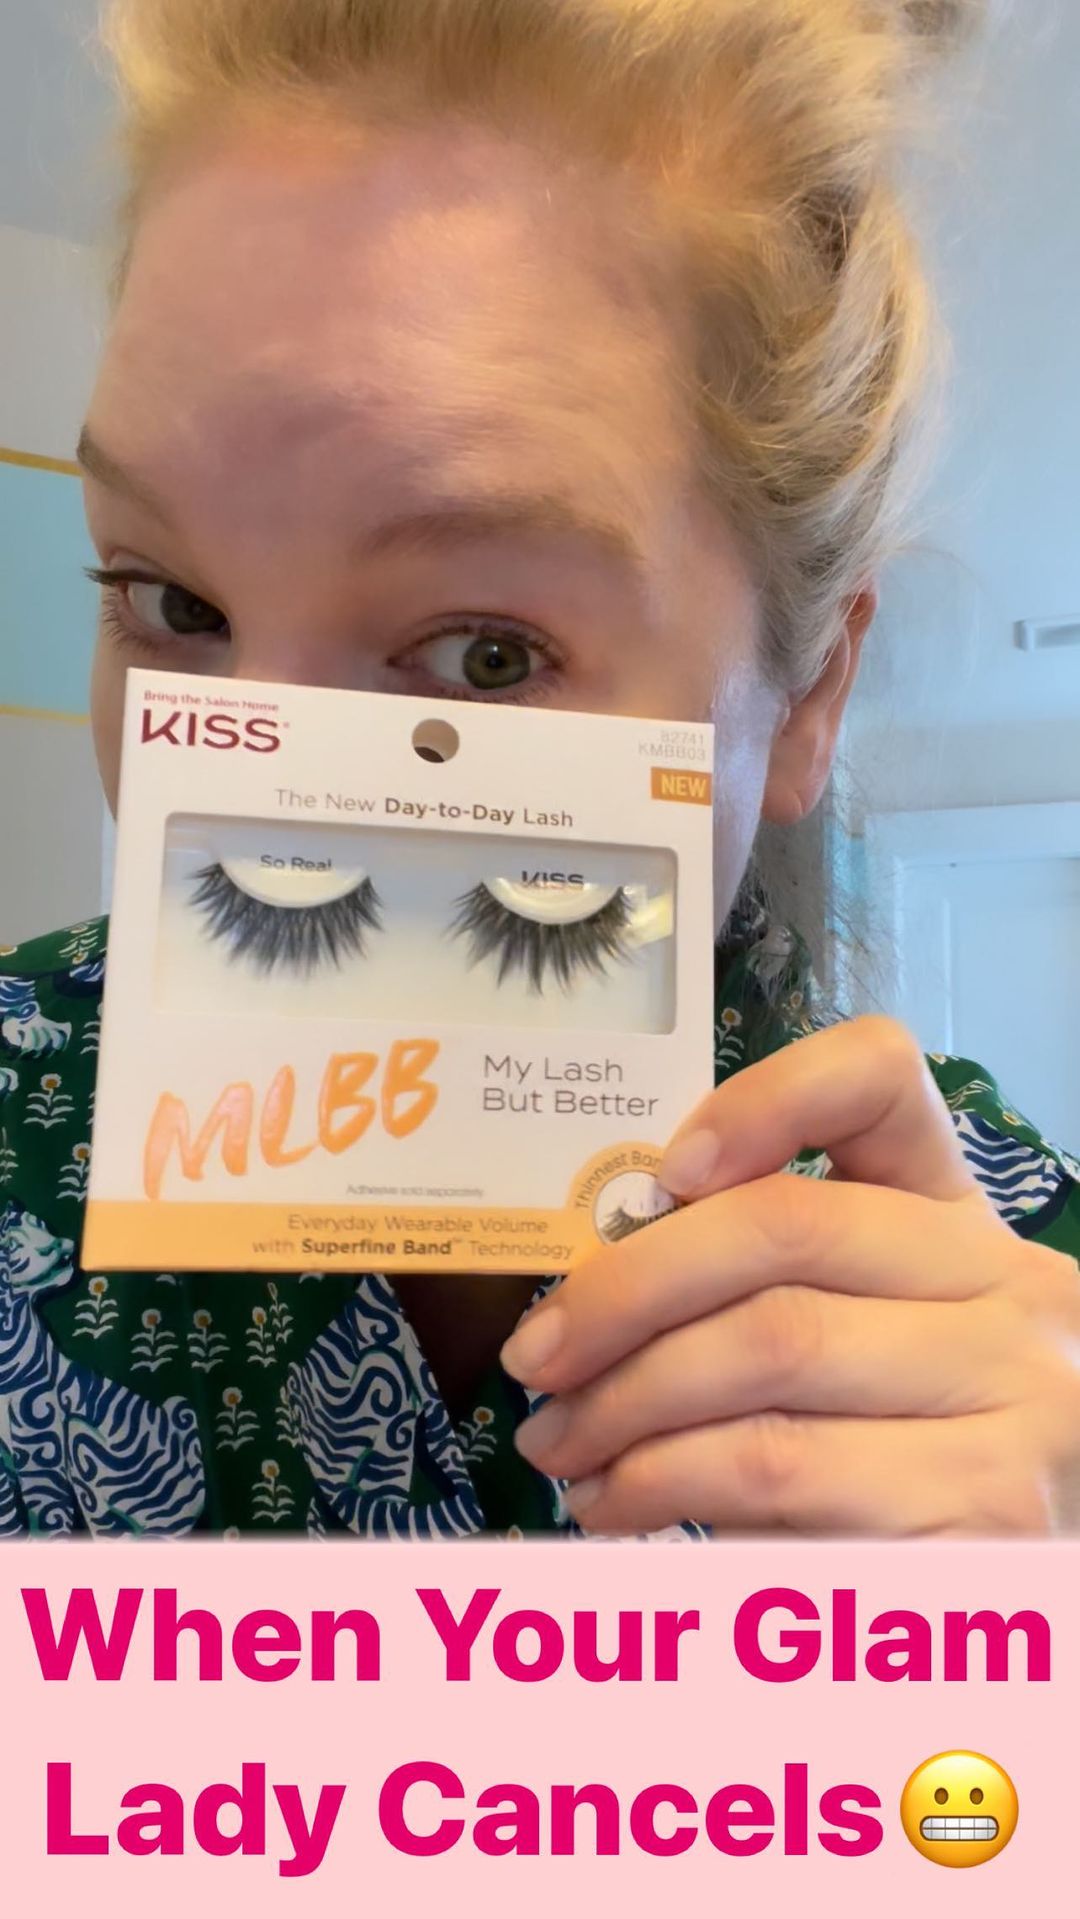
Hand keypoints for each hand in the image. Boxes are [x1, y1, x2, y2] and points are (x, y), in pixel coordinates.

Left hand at [501, 1018, 1079, 1535]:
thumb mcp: (858, 1347)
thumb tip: (596, 1282)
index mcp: (962, 1222)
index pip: (882, 1080)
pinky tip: (618, 1506)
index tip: (665, 1171)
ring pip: (768, 1351)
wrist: (1022, 1597)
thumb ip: (765, 1285)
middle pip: (785, 1228)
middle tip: (536, 1357)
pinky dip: (663, 1486)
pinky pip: (777, 1471)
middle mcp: (1011, 1291)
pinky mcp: (985, 1515)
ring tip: (557, 1446)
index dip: (763, 1099)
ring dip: (623, 1403)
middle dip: (626, 1290)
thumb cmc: (906, 1458)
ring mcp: (1014, 1400)